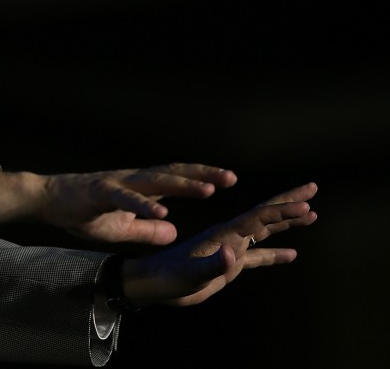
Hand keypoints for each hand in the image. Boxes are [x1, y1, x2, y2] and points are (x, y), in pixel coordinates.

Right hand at [0, 163, 236, 243]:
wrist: (47, 201)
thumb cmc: (81, 212)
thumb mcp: (120, 228)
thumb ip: (147, 230)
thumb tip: (175, 231)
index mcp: (139, 188)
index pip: (176, 178)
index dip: (201, 177)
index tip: (229, 180)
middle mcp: (132, 180)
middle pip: (173, 173)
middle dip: (202, 175)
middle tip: (230, 178)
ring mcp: (117, 183)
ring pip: (155, 181)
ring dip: (182, 185)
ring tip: (207, 190)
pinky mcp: (99, 192)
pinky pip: (126, 199)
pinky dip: (145, 205)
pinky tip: (164, 212)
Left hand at [121, 181, 318, 306]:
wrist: (154, 282)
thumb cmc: (170, 276)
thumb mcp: (192, 273)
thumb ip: (214, 264)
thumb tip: (233, 253)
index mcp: (224, 233)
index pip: (259, 217)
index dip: (283, 210)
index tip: (306, 204)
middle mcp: (230, 235)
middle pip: (265, 214)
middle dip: (290, 201)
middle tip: (314, 187)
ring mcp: (230, 248)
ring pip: (264, 230)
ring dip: (287, 222)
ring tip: (312, 214)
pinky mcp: (227, 264)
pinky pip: (257, 256)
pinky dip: (275, 253)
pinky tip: (292, 254)